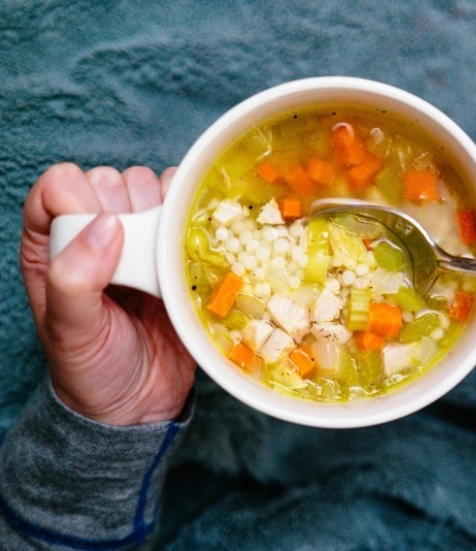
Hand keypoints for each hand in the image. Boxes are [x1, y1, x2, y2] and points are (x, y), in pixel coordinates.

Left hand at [20, 163, 196, 424]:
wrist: (140, 403)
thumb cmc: (92, 369)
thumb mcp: (70, 332)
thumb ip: (74, 278)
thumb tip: (107, 225)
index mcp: (53, 244)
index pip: (61, 186)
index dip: (82, 201)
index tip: (102, 241)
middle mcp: (94, 232)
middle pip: (112, 181)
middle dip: (128, 211)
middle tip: (135, 262)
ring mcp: (139, 238)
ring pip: (153, 188)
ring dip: (163, 216)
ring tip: (162, 262)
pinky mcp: (177, 248)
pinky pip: (189, 209)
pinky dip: (195, 218)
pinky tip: (189, 251)